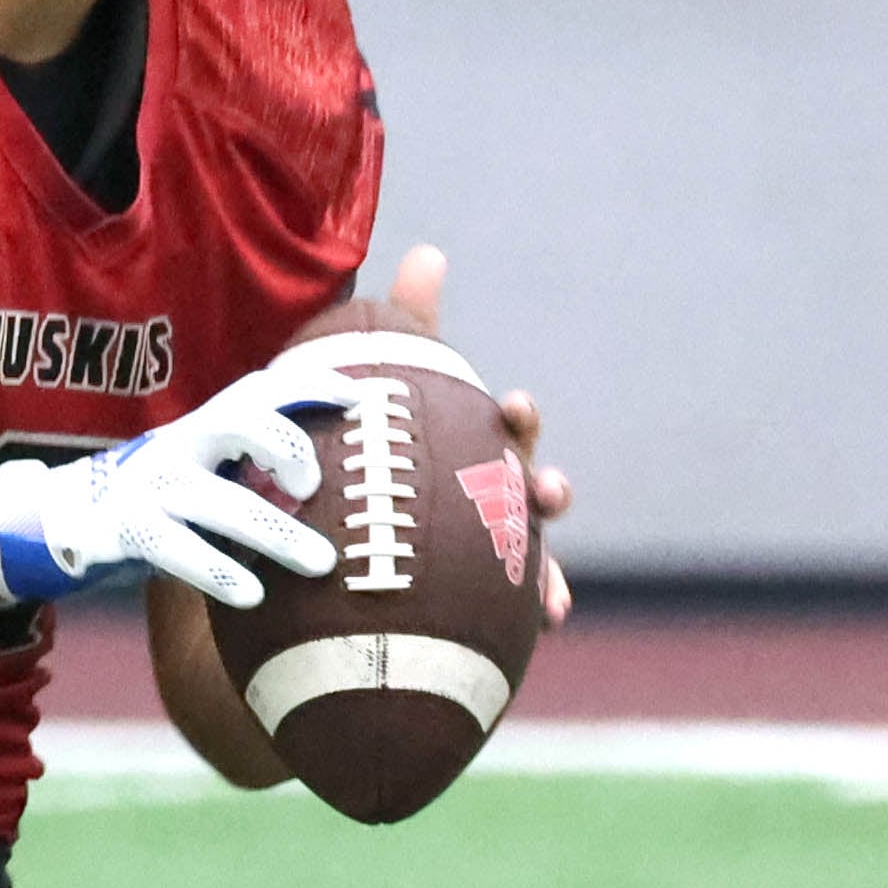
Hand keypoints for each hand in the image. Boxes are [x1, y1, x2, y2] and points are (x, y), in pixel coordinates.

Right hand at [0, 363, 369, 606]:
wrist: (64, 519)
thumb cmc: (163, 495)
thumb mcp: (207, 466)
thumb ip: (260, 462)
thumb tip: (345, 471)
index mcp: (205, 427)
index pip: (261, 390)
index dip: (310, 384)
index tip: (361, 396)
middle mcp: (180, 446)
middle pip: (236, 421)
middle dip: (283, 443)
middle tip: (318, 485)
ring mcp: (150, 487)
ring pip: (215, 499)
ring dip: (272, 531)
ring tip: (321, 564)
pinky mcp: (126, 531)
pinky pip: (176, 549)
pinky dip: (216, 570)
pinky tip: (253, 595)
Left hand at [384, 244, 572, 627]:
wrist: (330, 535)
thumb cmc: (368, 446)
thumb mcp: (377, 388)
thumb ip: (405, 326)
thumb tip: (428, 251)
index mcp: (471, 447)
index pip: (504, 429)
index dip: (516, 419)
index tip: (512, 406)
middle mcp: (487, 498)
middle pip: (526, 494)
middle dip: (544, 491)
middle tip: (545, 489)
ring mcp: (482, 550)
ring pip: (528, 562)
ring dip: (550, 575)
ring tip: (556, 594)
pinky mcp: (465, 603)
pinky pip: (501, 618)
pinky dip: (521, 625)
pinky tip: (534, 636)